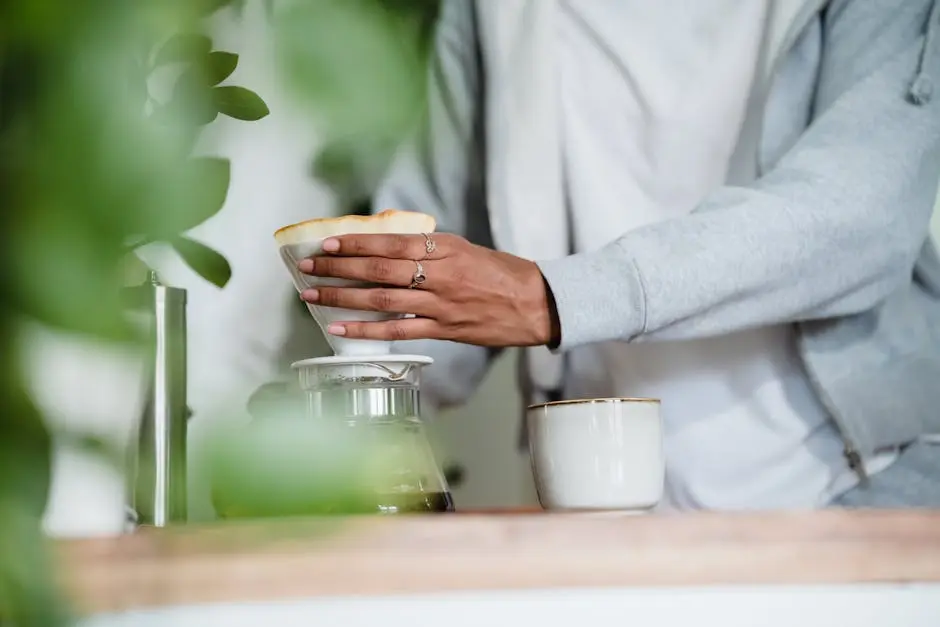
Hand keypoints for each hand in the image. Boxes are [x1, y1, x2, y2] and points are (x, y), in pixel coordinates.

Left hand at [297, 233, 559, 346]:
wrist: (538, 304)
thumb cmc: (503, 274)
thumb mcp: (467, 249)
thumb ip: (431, 249)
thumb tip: (390, 248)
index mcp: (446, 249)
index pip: (391, 244)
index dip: (357, 244)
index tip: (329, 243)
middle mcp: (441, 274)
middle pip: (379, 270)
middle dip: (339, 268)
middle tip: (308, 267)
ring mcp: (441, 304)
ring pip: (382, 299)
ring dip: (343, 296)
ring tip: (312, 294)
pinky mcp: (444, 330)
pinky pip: (398, 331)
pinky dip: (366, 330)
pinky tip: (340, 327)